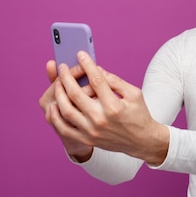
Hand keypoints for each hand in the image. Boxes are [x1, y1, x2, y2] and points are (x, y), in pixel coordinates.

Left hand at [50, 51, 168, 164]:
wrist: (141, 141)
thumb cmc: (139, 115)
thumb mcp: (134, 93)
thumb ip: (115, 81)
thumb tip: (97, 69)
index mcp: (114, 106)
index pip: (96, 80)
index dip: (87, 64)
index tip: (80, 54)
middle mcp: (100, 119)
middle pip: (76, 93)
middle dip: (66, 76)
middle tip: (63, 67)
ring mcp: (91, 131)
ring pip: (66, 110)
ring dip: (59, 93)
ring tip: (58, 82)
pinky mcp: (86, 139)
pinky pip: (64, 128)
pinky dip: (55, 117)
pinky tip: (54, 105)